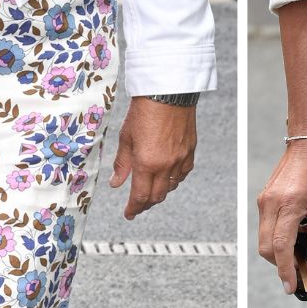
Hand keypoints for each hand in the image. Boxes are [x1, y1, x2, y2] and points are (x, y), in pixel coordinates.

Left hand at [107, 96, 198, 219]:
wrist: (168, 93)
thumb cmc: (144, 111)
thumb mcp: (126, 137)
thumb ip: (122, 163)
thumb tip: (116, 182)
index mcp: (146, 163)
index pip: (140, 196)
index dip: (134, 208)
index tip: (129, 214)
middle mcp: (166, 165)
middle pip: (157, 196)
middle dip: (145, 204)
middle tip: (137, 206)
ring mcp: (180, 159)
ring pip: (171, 187)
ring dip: (160, 192)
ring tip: (150, 191)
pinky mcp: (190, 151)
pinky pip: (183, 174)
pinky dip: (174, 180)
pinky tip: (167, 177)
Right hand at [255, 138, 306, 294]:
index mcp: (288, 205)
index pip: (279, 246)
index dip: (285, 269)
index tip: (291, 285)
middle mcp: (270, 203)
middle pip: (266, 247)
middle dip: (282, 263)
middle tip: (303, 270)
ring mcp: (264, 200)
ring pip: (264, 238)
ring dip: (281, 250)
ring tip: (305, 248)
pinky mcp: (265, 197)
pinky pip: (267, 225)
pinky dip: (279, 236)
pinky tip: (299, 232)